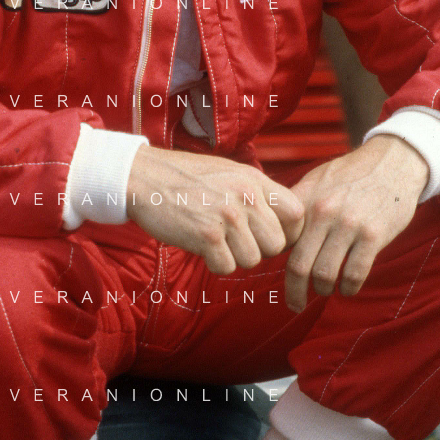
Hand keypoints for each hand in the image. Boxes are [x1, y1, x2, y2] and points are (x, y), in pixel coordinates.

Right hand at [127, 145, 304, 274]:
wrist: (143, 177)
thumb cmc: (185, 178)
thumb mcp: (229, 172)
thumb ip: (256, 193)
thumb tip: (283, 222)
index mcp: (254, 180)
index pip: (297, 214)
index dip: (288, 232)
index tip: (268, 236)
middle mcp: (246, 196)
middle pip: (276, 244)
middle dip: (258, 249)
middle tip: (235, 240)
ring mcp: (228, 216)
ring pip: (252, 260)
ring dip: (233, 257)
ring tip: (215, 239)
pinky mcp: (207, 235)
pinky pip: (227, 267)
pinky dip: (214, 263)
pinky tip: (201, 246)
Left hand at [285, 135, 428, 309]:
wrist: (393, 162)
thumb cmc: (350, 175)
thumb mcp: (316, 180)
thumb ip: (296, 207)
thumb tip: (275, 236)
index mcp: (304, 200)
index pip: (279, 240)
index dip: (276, 262)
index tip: (275, 273)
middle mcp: (323, 213)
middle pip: (298, 265)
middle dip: (294, 291)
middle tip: (295, 305)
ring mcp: (348, 225)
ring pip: (325, 274)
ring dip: (323, 289)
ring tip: (324, 290)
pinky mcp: (373, 235)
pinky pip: (354, 274)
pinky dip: (348, 288)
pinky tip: (347, 288)